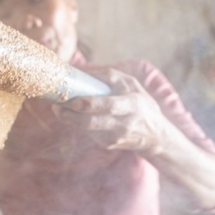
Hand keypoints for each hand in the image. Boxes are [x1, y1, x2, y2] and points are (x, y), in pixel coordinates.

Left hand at [52, 67, 174, 154]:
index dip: (90, 104)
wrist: (156, 134)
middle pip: (95, 121)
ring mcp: (117, 136)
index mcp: (132, 103)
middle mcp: (125, 122)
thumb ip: (108, 76)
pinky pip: (91, 134)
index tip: (73, 99)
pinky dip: (79, 125)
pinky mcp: (111, 144)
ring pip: (89, 130)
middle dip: (74, 115)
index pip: (109, 105)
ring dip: (70, 120)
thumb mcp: (131, 84)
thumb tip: (79, 69)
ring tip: (58, 110)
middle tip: (58, 107)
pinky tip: (71, 117)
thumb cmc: (140, 102)